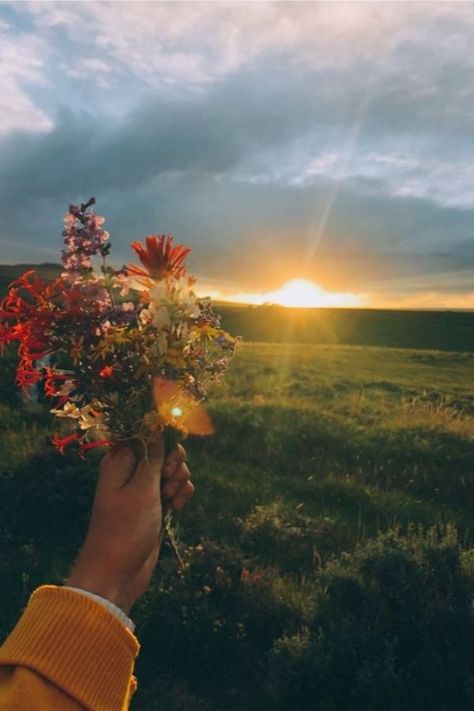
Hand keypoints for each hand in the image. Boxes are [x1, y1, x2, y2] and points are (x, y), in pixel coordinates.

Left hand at [65, 439, 193, 614]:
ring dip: (179, 482)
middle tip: (167, 480)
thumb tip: (156, 423)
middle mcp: (131, 471)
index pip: (146, 433)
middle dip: (174, 463)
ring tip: (170, 499)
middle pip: (164, 450)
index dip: (162, 439)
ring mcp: (144, 489)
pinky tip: (177, 508)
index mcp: (120, 461)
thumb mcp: (142, 487)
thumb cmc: (125, 527)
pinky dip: (181, 496)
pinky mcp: (156, 506)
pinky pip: (176, 489)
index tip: (166, 454)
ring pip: (173, 470)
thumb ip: (153, 455)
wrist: (118, 572)